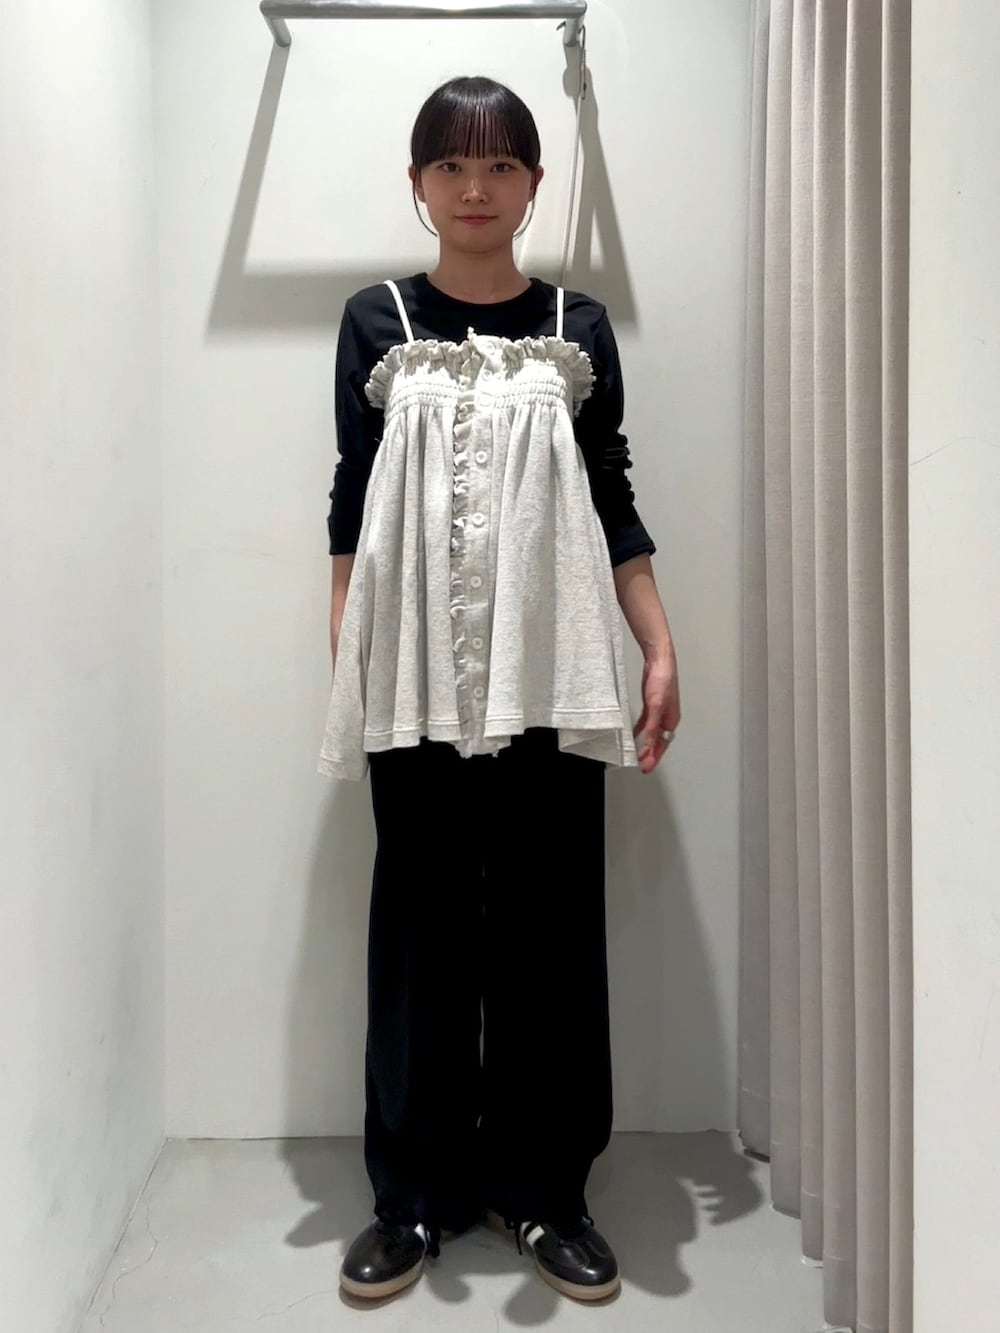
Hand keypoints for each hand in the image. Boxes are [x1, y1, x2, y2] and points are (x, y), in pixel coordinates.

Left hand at [633, 652, 680, 774]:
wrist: (658, 659)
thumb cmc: (663, 679)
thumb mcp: (655, 707)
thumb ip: (651, 729)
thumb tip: (647, 747)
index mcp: (671, 719)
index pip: (662, 745)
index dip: (654, 757)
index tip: (646, 768)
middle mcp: (667, 716)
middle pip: (659, 741)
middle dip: (651, 754)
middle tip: (643, 765)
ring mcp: (659, 710)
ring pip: (652, 733)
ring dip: (646, 744)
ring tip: (639, 755)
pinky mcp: (651, 703)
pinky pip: (646, 722)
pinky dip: (641, 730)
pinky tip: (634, 734)